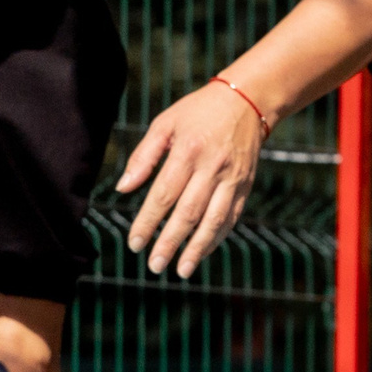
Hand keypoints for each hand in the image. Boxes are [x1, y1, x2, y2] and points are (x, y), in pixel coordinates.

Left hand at [118, 82, 265, 278]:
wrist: (248, 100)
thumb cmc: (197, 113)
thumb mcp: (165, 125)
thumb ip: (143, 157)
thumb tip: (123, 189)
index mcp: (188, 152)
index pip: (164, 195)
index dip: (148, 222)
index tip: (134, 244)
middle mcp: (213, 167)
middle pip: (189, 212)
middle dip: (170, 242)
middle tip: (154, 265)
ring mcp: (233, 178)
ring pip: (214, 219)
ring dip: (197, 248)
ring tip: (181, 271)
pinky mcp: (245, 184)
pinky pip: (232, 216)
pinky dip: (217, 237)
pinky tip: (201, 253)